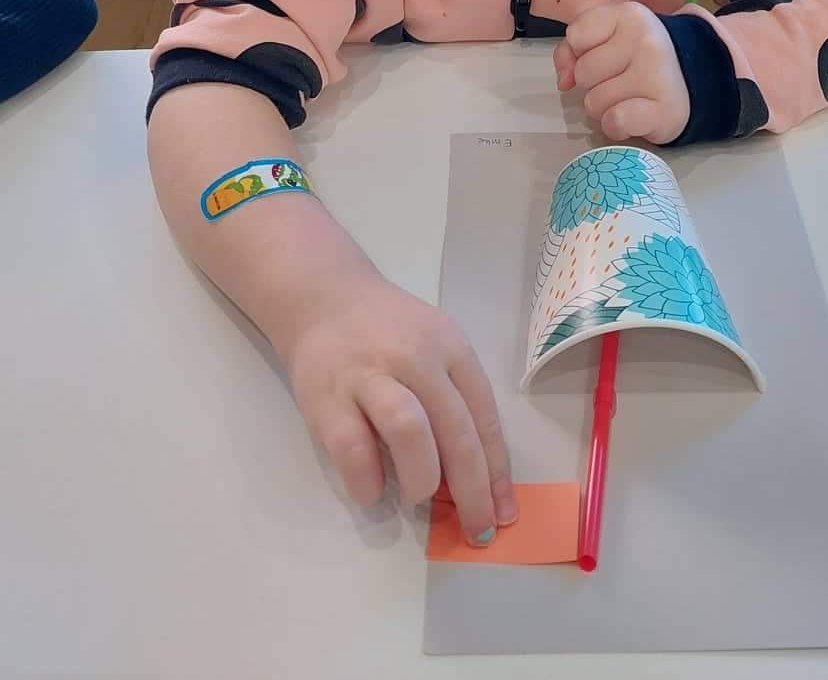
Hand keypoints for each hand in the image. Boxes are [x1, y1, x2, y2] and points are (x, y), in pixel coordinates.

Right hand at [279, 268, 517, 545]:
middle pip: (455, 430)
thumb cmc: (389, 333)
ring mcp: (369, 375)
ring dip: (422, 477)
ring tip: (418, 495)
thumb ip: (454, 399)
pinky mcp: (327, 397)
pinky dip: (368, 481)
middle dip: (472, 490)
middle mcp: (415, 357)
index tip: (504, 512)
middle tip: (476, 530)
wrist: (322, 296)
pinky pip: (353, 449)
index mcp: (450, 347)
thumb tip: (475, 477)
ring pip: (409, 431)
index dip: (497, 469)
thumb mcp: (434, 347)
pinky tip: (372, 490)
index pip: (484, 415)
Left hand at [553, 1, 691, 144]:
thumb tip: (564, 80)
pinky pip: (614, 122)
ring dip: (603, 107)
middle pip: (583, 73)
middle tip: (618, 80)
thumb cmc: (637, 58)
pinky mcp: (664, 110)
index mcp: (629, 15)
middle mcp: (645, 40)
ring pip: (594, 102)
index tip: (603, 54)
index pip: (575, 36)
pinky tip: (632, 117)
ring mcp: (657, 74)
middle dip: (592, 83)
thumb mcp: (606, 38)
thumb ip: (572, 49)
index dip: (580, 52)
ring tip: (627, 98)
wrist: (692, 82)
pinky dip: (615, 127)